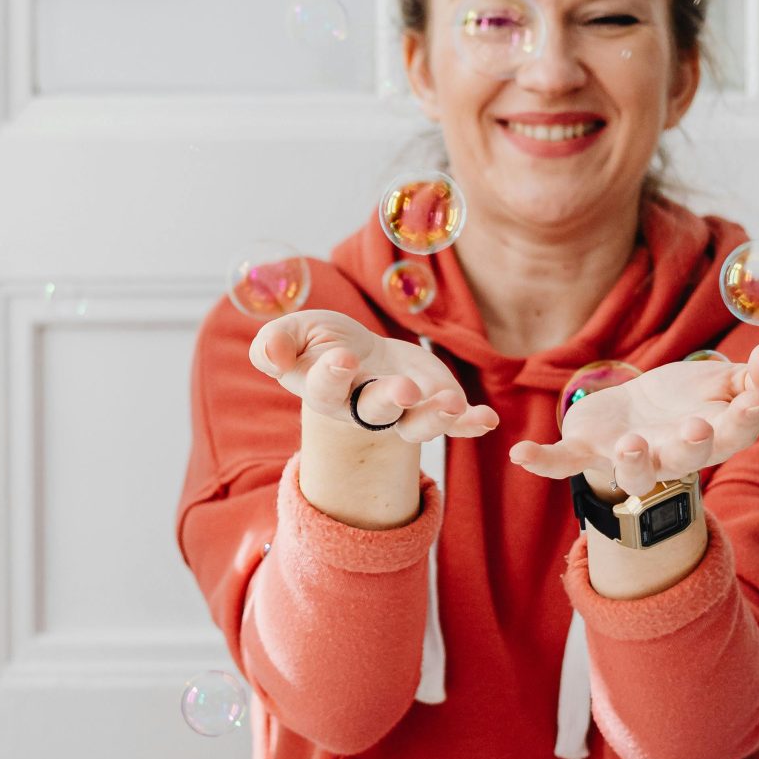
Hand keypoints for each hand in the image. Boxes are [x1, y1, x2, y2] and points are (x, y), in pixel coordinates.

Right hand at [249, 310, 499, 444]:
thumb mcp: (293, 333)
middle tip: (401, 390)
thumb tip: (271, 356)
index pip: (326, 388)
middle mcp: (364, 409)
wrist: (359, 357)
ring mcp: (403, 412)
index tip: (342, 356)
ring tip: (451, 404)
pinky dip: (470, 423)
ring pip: (418, 424)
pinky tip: (487, 419)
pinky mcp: (433, 405)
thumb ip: (273, 344)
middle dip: (389, 401)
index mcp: (326, 391)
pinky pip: (454, 421)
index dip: (332, 375)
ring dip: (435, 418)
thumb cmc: (320, 343)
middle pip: (376, 412)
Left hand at [509, 345, 758, 496]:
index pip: (740, 428)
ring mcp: (629, 458)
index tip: (758, 386)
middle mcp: (674, 455)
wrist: (634, 413)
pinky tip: (519, 454)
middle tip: (699, 426)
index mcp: (717, 437)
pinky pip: (563, 464)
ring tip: (632, 443)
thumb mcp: (731, 382)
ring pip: (634, 471)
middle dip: (694, 445)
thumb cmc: (688, 400)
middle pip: (688, 458)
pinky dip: (542, 461)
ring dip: (634, 461)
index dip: (750, 408)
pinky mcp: (588, 452)